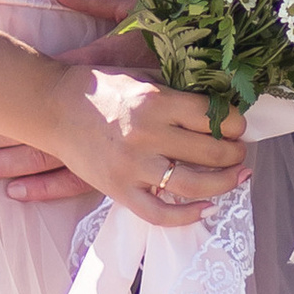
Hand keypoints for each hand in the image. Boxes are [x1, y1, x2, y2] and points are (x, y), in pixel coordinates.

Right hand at [40, 57, 248, 226]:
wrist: (54, 108)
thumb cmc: (100, 88)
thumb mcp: (142, 77)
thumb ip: (177, 91)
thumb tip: (218, 105)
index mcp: (156, 101)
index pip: (212, 116)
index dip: (235, 124)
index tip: (238, 127)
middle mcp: (147, 134)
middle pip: (210, 151)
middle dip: (235, 153)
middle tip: (240, 152)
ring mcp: (133, 166)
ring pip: (193, 184)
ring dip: (224, 183)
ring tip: (237, 177)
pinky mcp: (119, 190)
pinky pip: (159, 213)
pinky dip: (188, 216)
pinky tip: (207, 209)